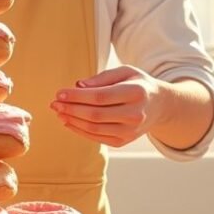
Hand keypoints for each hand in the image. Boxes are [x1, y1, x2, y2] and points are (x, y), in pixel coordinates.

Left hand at [50, 65, 165, 147]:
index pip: (101, 96)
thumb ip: (102, 78)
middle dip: (71, 109)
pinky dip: (79, 130)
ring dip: (72, 121)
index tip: (60, 93)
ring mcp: (130, 131)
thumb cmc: (137, 84)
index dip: (77, 96)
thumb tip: (78, 86)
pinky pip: (97, 138)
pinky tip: (68, 121)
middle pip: (95, 114)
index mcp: (137, 92)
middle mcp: (136, 115)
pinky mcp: (123, 141)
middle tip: (54, 103)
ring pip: (94, 128)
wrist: (159, 106)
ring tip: (59, 112)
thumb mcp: (125, 72)